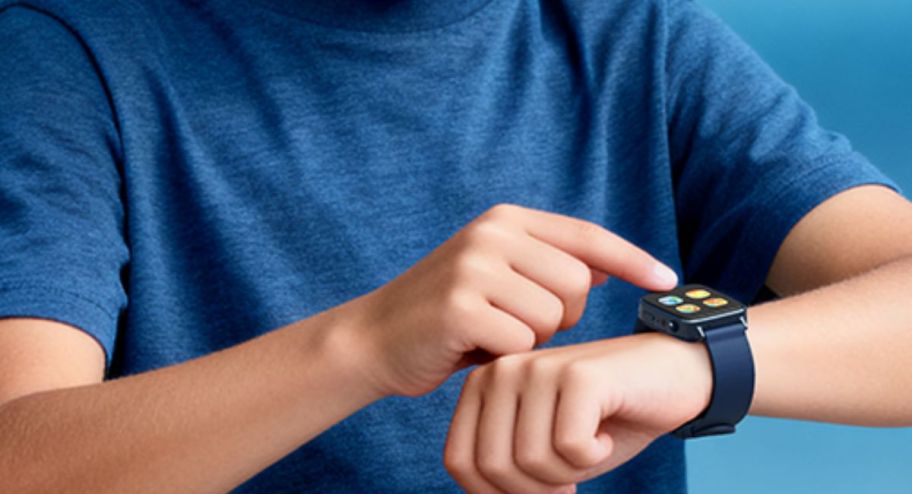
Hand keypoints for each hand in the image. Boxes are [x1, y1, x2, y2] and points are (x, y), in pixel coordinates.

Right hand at [343, 203, 677, 397]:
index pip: (586, 236)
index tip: (667, 280)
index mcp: (505, 220)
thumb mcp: (498, 274)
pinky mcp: (460, 306)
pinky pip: (521, 342)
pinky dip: (506, 355)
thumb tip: (603, 266)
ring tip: (492, 333)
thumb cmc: (450, 313)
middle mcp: (491, 234)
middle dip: (562, 317)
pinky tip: (475, 348)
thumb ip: (545, 264)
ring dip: (531, 338)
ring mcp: (474, 267)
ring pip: (553, 317)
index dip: (632, 259)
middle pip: (576, 284)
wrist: (377, 338)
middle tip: (519, 323)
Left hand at [443, 333, 712, 493]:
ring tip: (590, 444)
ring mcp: (539, 367)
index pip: (461, 463)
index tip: (541, 486)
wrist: (672, 377)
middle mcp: (502, 370)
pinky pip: (571, 447)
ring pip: (532, 461)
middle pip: (494, 467)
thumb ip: (503, 472)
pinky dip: (595, 455)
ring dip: (569, 473)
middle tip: (572, 471)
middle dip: (537, 489)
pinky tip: (607, 431)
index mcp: (483, 386)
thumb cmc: (605, 420)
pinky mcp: (579, 375)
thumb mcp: (542, 451)